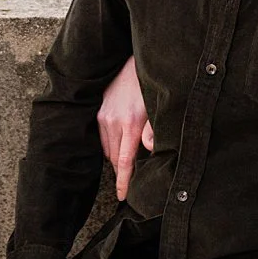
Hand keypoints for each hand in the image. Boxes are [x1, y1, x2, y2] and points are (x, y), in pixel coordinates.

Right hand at [98, 56, 154, 200]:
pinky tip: (120, 142)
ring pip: (107, 149)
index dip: (122, 182)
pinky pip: (102, 137)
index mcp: (130, 124)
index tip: (122, 197)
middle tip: (132, 178)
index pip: (123, 162)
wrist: (135, 61)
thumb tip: (149, 149)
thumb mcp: (158, 107)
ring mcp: (103, 116)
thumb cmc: (151, 86)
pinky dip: (110, 145)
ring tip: (127, 160)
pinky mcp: (99, 111)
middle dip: (122, 170)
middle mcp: (113, 122)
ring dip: (116, 157)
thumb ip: (153, 130)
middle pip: (114, 158)